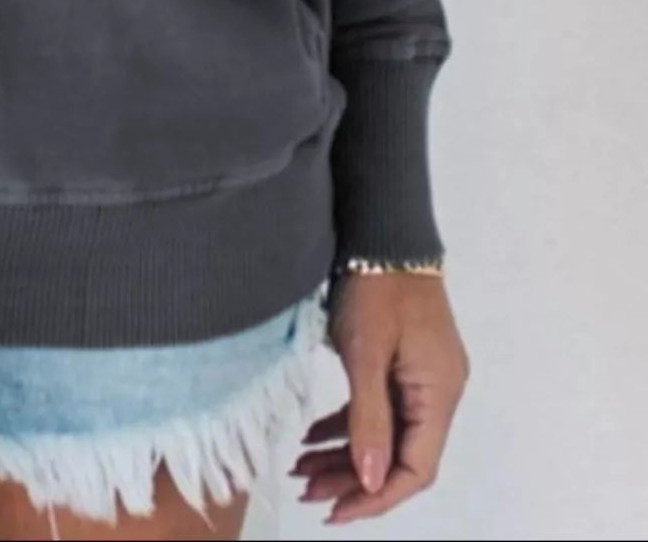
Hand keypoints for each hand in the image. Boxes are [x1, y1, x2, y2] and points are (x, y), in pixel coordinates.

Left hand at [291, 271, 468, 523]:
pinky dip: (348, 425)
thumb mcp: (365, 354)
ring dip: (346, 455)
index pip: (416, 469)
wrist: (381, 230)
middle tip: (307, 491)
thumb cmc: (376, 285)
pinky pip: (379, 408)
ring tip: (302, 469)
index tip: (335, 511)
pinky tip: (313, 435)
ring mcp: (421, 375)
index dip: (376, 496)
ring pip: (386, 434)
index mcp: (438, 393)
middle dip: (354, 480)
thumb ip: (368, 419)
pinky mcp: (402, 361)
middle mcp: (437, 390)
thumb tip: (371, 479)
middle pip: (399, 456)